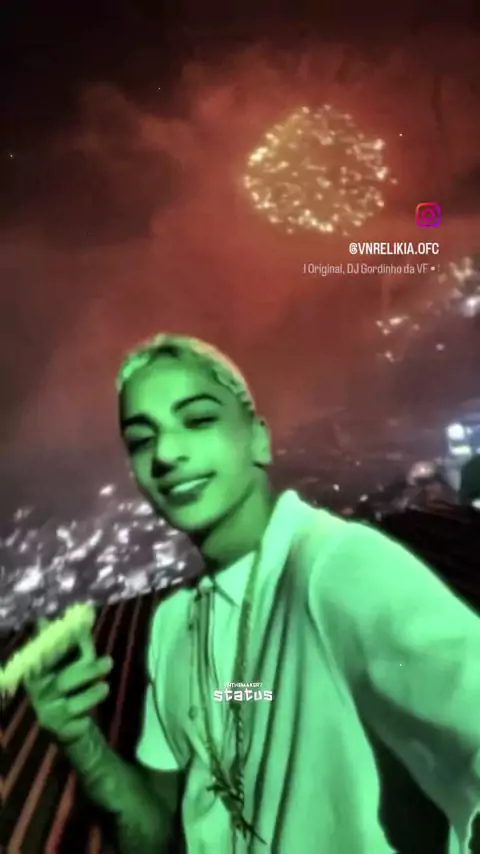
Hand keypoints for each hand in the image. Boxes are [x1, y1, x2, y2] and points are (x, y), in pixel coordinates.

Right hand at [25, 624, 112, 743]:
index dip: (64, 646)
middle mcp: (37, 692)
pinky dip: (87, 715)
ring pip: (71, 704)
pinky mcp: (59, 731)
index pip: (47, 657)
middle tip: (109, 661)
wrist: (69, 722)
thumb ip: (79, 638)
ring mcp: (47, 713)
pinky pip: (76, 723)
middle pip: (62, 681)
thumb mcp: (76, 658)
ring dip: (92, 694)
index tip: (82, 634)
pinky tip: (91, 713)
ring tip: (105, 687)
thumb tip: (86, 610)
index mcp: (37, 670)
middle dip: (87, 670)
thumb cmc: (73, 680)